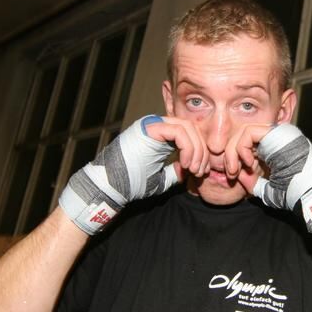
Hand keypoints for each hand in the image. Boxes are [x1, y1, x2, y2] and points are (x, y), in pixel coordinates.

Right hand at [59, 115, 196, 233]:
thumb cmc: (130, 183)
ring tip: (193, 169)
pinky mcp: (149, 127)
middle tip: (200, 171)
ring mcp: (152, 124)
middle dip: (201, 151)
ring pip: (187, 127)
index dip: (200, 152)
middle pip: (192, 128)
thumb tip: (188, 168)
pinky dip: (188, 147)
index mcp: (160, 136)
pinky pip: (178, 131)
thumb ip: (175, 170)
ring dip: (196, 150)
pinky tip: (185, 163)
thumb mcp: (161, 178)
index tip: (200, 172)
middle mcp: (157, 126)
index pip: (189, 134)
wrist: (110, 186)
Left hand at [233, 123, 311, 241]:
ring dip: (232, 151)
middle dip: (230, 154)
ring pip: (243, 132)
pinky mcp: (278, 131)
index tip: (234, 175)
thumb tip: (237, 173)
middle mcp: (277, 138)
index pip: (247, 145)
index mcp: (275, 149)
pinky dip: (241, 147)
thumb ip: (253, 182)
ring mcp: (278, 133)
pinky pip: (249, 132)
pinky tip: (246, 163)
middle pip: (242, 136)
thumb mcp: (269, 190)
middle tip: (230, 172)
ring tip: (234, 169)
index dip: (235, 158)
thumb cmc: (296, 195)